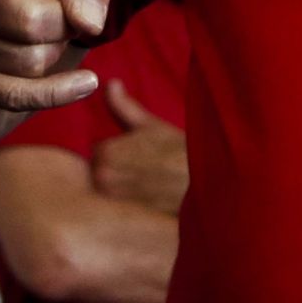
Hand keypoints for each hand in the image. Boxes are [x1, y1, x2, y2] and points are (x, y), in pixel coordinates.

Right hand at [0, 0, 110, 111]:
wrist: (14, 14)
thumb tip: (89, 22)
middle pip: (32, 21)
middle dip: (64, 22)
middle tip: (58, 10)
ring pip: (32, 61)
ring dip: (56, 50)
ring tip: (44, 32)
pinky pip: (16, 95)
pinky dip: (56, 92)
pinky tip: (85, 84)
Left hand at [91, 79, 188, 214]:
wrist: (202, 182)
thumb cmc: (179, 151)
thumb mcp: (152, 125)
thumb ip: (125, 106)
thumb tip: (111, 84)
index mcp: (105, 152)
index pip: (99, 152)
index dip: (117, 153)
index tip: (135, 155)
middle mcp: (101, 177)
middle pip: (99, 173)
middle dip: (114, 171)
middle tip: (141, 170)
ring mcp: (111, 200)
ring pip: (106, 191)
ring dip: (118, 189)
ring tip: (143, 186)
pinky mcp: (120, 218)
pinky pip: (114, 210)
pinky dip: (124, 205)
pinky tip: (143, 201)